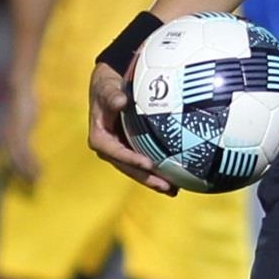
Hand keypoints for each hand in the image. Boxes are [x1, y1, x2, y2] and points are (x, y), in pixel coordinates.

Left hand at [0, 85, 41, 181]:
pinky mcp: (18, 132)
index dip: (19, 171)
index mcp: (6, 137)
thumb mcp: (25, 119)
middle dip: (22, 175)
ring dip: (28, 172)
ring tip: (39, 180)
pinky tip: (40, 170)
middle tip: (33, 185)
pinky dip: (32, 163)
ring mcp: (11, 136)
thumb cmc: (25, 102)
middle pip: (13, 163)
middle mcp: (5, 139)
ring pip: (18, 161)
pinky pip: (25, 153)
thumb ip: (25, 129)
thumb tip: (32, 141)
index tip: (29, 180)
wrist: (21, 88)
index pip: (11, 159)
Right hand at [87, 62, 174, 194]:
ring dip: (155, 181)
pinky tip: (177, 180)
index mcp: (100, 139)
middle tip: (166, 187)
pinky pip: (146, 164)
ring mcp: (122, 153)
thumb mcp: (106, 89)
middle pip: (129, 168)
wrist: (111, 89)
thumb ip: (112, 96)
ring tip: (174, 191)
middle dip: (148, 179)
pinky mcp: (132, 151)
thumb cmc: (108, 87)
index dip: (131, 160)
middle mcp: (110, 150)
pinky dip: (160, 172)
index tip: (148, 164)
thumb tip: (120, 101)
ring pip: (139, 171)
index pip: (116, 153)